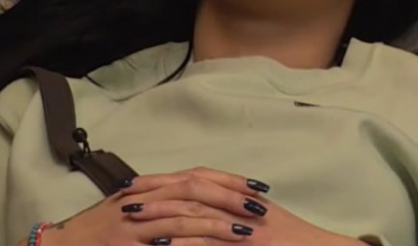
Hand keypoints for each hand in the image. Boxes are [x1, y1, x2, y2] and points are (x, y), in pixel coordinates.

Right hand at [40, 167, 267, 245]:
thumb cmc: (95, 235)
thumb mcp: (128, 214)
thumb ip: (159, 207)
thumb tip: (193, 207)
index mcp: (147, 190)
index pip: (194, 177)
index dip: (227, 180)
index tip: (256, 187)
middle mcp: (142, 200)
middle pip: (193, 190)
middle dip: (229, 198)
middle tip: (260, 206)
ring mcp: (133, 223)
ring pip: (182, 217)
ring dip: (216, 224)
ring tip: (246, 232)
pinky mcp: (128, 244)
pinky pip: (165, 242)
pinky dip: (189, 244)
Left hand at [120, 167, 369, 245]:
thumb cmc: (292, 241)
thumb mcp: (259, 222)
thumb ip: (231, 213)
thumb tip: (197, 217)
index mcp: (241, 196)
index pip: (195, 179)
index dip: (164, 179)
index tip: (136, 183)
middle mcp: (242, 204)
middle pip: (191, 189)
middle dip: (155, 191)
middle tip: (125, 196)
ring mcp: (247, 225)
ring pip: (198, 212)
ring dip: (163, 214)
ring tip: (134, 218)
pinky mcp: (252, 244)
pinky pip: (216, 242)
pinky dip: (189, 243)